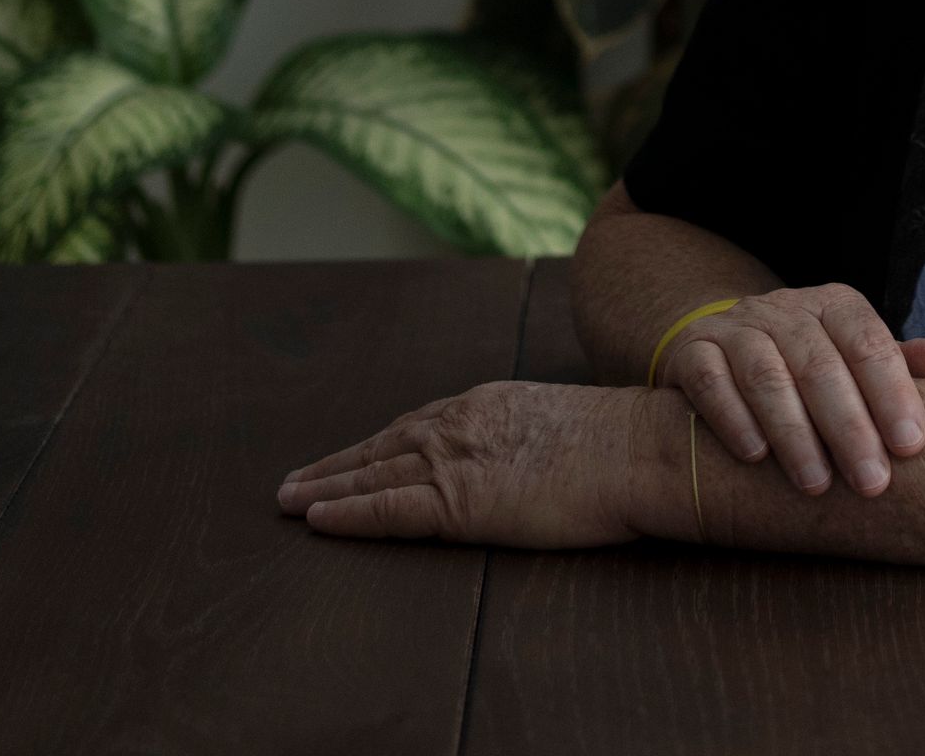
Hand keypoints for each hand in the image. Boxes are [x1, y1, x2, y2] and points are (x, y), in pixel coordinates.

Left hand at [275, 380, 672, 547]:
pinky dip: (346, 515)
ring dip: (324, 488)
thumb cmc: (622, 445)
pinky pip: (385, 511)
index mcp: (487, 404)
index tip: (349, 458)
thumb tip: (539, 457)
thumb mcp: (567, 424)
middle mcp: (459, 424)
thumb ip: (535, 438)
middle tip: (291, 482)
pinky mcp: (457, 503)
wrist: (638, 451)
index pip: (416, 426)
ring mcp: (455, 462)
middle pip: (381, 446)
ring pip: (371, 476)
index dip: (376, 446)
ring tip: (286, 501)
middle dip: (335, 465)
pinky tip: (316, 520)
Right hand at [662, 284, 924, 496]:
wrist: (722, 347)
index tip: (912, 446)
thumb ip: (901, 364)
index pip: (869, 342)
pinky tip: (754, 457)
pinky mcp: (691, 352)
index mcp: (834, 305)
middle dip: (848, 426)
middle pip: (820, 363)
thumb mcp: (854, 359)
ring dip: (794, 432)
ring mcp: (735, 328)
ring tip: (816, 485)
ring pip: (766, 374)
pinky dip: (732, 417)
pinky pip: (709, 381)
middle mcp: (785, 309)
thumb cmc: (808, 365)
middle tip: (872, 483)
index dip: (892, 392)